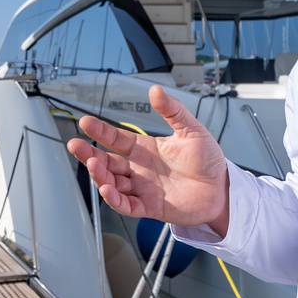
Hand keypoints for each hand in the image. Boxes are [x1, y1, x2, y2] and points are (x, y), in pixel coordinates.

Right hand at [67, 85, 230, 234]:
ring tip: (93, 166)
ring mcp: (142, 188)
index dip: (101, 131)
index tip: (85, 122)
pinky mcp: (150, 207)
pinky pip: (126, 205)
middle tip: (75, 145)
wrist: (223, 189)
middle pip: (107, 162)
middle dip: (89, 155)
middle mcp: (139, 168)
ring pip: (112, 183)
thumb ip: (172, 111)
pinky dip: (114, 200)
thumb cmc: (208, 160)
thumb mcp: (191, 130)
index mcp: (145, 149)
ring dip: (100, 176)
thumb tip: (155, 90)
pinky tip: (107, 190)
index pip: (116, 139)